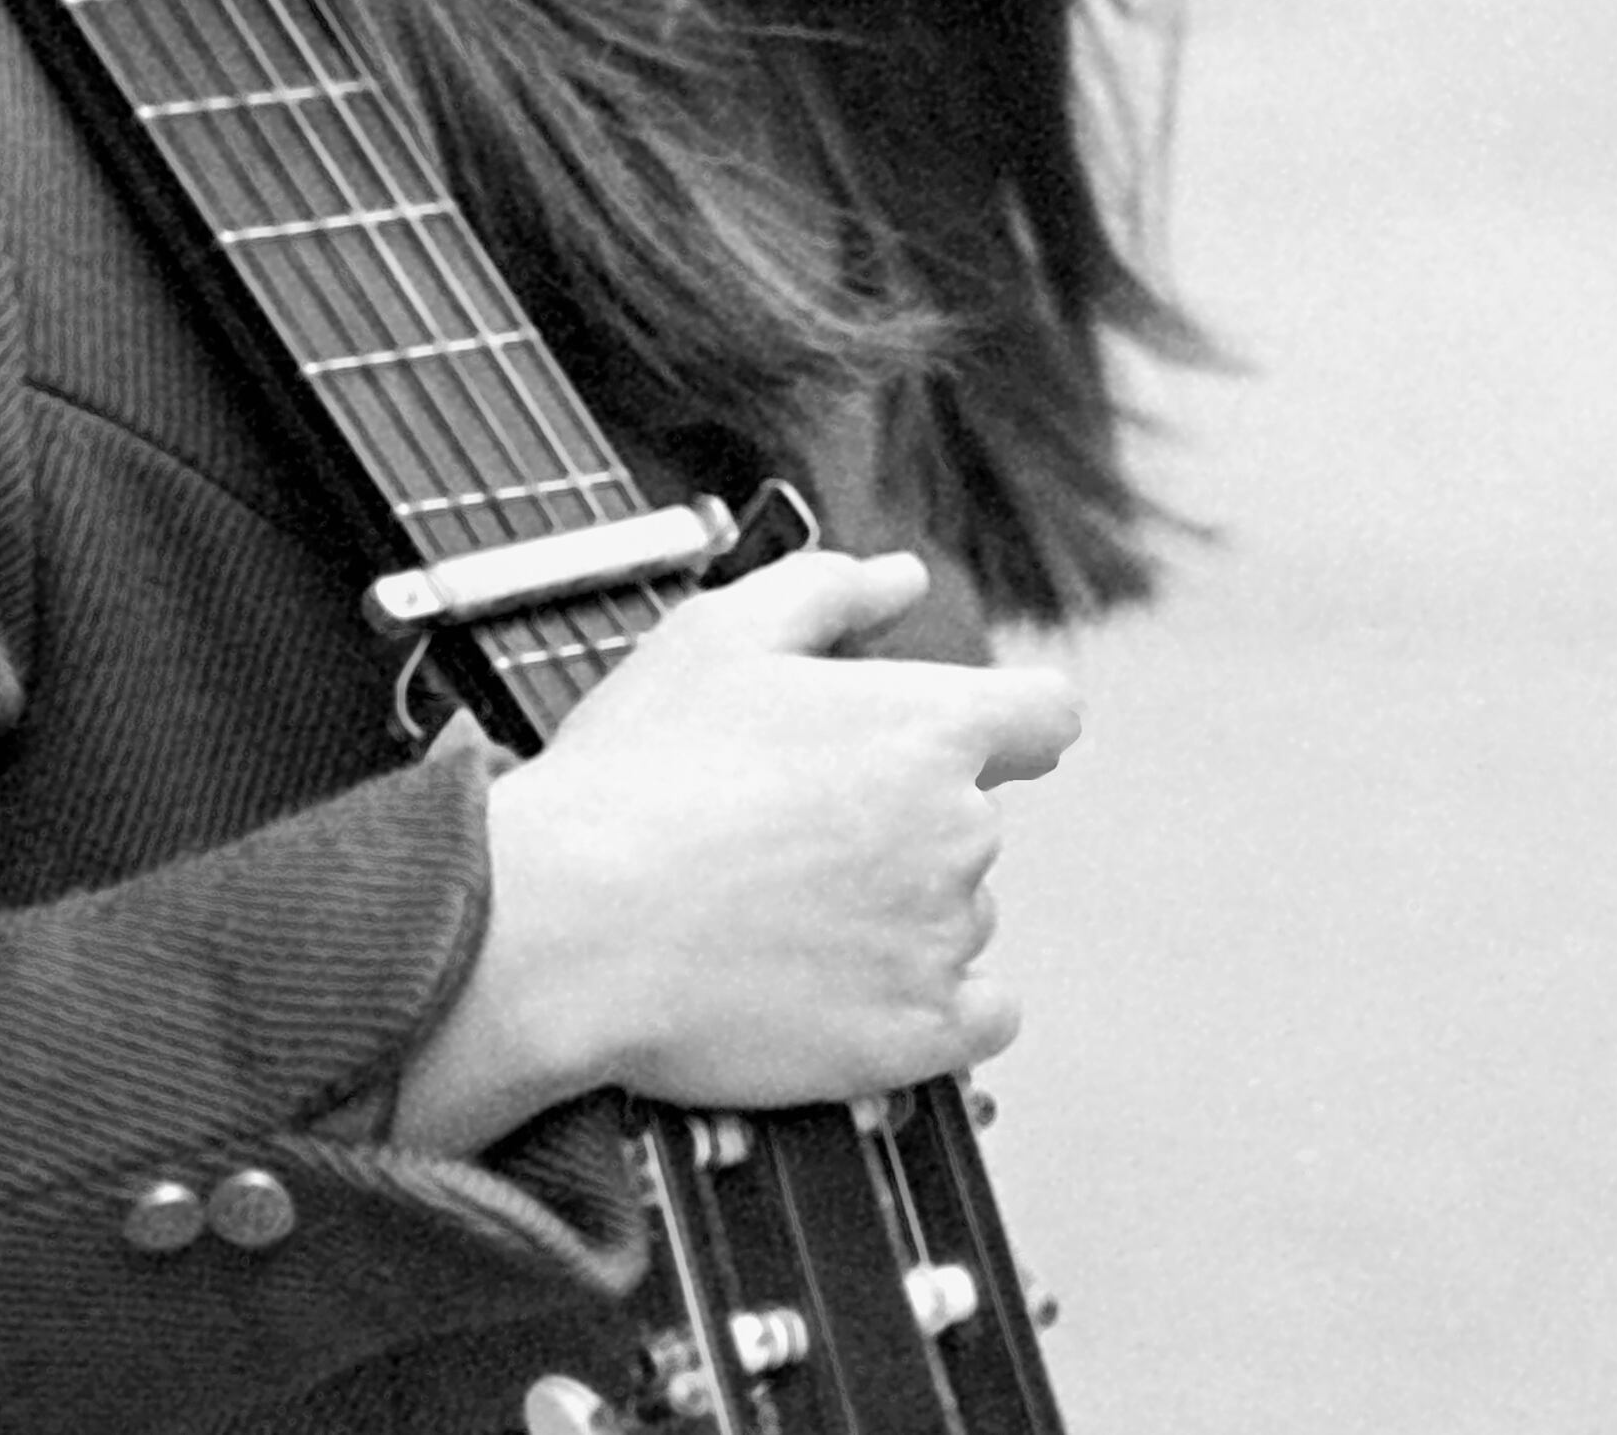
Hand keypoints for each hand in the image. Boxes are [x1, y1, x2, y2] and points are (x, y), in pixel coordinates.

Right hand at [386, 549, 1080, 1150]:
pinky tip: (847, 984)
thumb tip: (901, 579)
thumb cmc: (637, 774)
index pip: (1045, 715)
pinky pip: (977, 1016)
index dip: (1002, 722)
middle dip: (902, 818)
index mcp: (929, 725)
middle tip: (791, 829)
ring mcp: (945, 941)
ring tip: (781, 908)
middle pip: (972, 818)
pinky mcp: (920, 1037)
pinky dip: (930, 1004)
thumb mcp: (719, 633)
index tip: (951, 744)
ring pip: (958, 914)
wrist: (571, 926)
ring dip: (899, 910)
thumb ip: (830, 590)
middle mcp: (961, 832)